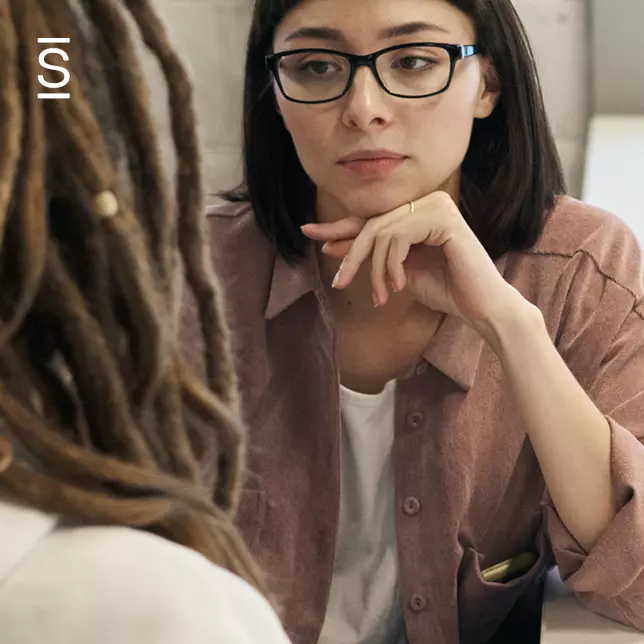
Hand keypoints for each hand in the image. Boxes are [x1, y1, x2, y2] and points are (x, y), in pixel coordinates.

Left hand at [301, 191, 525, 331]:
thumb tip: (332, 244)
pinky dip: (391, 266)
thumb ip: (372, 255)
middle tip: (339, 281)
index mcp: (417, 212)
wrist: (480, 307)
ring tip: (381, 297)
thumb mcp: (397, 271)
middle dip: (352, 256)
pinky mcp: (443, 219)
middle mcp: (427, 202)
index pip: (372, 219)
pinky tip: (397, 286)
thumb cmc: (445, 290)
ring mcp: (436, 207)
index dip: (339, 227)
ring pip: (381, 234)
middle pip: (372, 225)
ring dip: (374, 271)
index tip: (309, 232)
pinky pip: (397, 239)